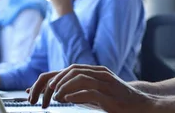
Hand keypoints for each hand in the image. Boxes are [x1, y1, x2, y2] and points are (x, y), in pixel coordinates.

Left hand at [27, 64, 156, 112]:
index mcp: (92, 72)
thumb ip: (78, 92)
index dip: (46, 80)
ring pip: (79, 76)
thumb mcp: (94, 95)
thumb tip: (57, 95)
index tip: (32, 93)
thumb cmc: (117, 101)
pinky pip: (91, 89)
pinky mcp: (110, 93)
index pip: (65, 70)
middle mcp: (98, 73)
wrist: (142, 105)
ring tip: (52, 97)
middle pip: (69, 70)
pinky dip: (76, 93)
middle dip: (51, 83)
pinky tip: (66, 99)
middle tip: (39, 99)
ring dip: (62, 85)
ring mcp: (105, 81)